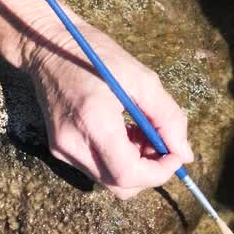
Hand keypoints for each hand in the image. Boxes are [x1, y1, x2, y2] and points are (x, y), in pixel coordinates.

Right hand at [18, 13, 193, 198]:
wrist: (49, 47)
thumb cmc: (96, 56)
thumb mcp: (142, 79)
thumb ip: (168, 118)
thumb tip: (184, 154)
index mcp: (93, 121)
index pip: (128, 173)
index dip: (158, 172)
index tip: (175, 155)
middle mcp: (72, 143)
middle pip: (120, 185)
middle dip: (148, 172)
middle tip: (160, 144)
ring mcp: (62, 150)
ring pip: (109, 181)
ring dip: (134, 166)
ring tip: (140, 133)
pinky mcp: (59, 150)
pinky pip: (96, 169)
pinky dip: (117, 160)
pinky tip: (123, 133)